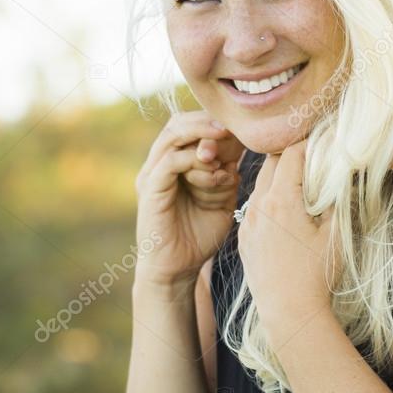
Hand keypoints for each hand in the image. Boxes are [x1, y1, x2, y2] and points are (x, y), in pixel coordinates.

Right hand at [133, 111, 242, 292]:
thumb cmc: (200, 236)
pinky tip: (216, 173)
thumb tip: (239, 150)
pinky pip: (170, 162)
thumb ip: (226, 174)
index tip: (242, 131)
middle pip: (179, 122)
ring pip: (173, 135)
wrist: (177, 270)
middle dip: (208, 123)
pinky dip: (194, 161)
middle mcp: (161, 163)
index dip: (216, 123)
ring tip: (223, 148)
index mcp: (176, 162)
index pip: (191, 125)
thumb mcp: (222, 199)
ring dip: (202, 137)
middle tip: (231, 130)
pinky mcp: (150, 188)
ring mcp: (152, 174)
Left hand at [237, 140, 336, 333]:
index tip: (323, 143)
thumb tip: (342, 177)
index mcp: (281, 200)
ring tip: (301, 184)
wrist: (288, 312)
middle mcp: (258, 207)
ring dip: (278, 177)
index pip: (290, 153)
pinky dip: (268, 200)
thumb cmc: (317, 275)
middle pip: (270, 162)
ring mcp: (247, 223)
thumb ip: (338, 199)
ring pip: (260, 184)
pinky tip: (286, 211)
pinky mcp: (244, 239)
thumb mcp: (336, 234)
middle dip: (291, 155)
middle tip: (313, 158)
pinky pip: (253, 207)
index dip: (308, 144)